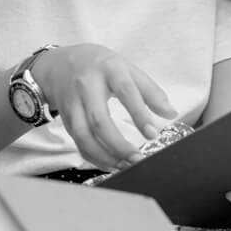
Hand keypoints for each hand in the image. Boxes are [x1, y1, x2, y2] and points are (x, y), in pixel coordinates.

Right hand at [33, 44, 176, 169]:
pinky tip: (111, 163)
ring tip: (125, 166)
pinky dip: (94, 157)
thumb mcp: (127, 69)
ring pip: (84, 136)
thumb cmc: (101, 66)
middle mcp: (87, 85)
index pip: (125, 91)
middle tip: (138, 159)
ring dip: (104, 156)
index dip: (139, 114)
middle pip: (99, 120)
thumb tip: (172, 114)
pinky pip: (78, 142)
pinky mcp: (65, 118)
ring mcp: (73, 103)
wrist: (59, 64)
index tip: (153, 134)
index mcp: (109, 69)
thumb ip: (150, 91)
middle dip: (118, 145)